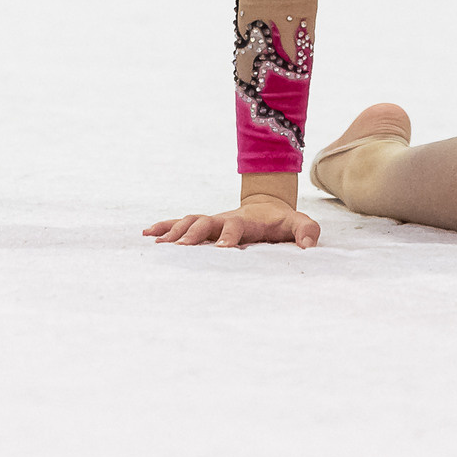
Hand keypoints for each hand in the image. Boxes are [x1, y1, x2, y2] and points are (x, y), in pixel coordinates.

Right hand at [143, 192, 319, 249]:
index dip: (229, 236)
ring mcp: (212, 221)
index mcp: (245, 220)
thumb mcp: (300, 223)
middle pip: (205, 221)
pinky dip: (164, 226)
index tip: (222, 250)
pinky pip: (181, 223)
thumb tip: (308, 247)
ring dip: (174, 230)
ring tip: (158, 243)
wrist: (268, 206)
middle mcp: (224, 218)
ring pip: (189, 221)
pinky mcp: (204, 225)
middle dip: (193, 233)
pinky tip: (148, 234)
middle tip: (183, 248)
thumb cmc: (283, 221)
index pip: (235, 227)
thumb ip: (307, 231)